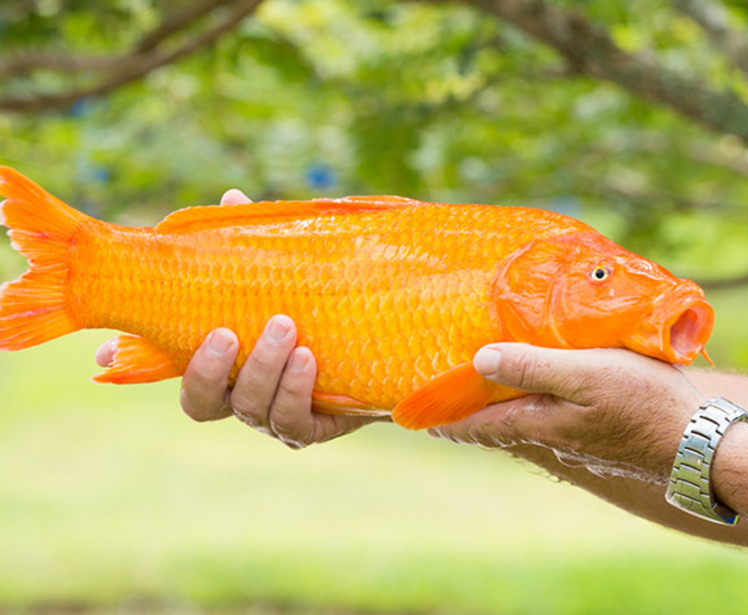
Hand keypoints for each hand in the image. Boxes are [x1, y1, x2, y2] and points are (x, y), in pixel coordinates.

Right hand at [95, 189, 381, 447]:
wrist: (388, 341)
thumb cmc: (325, 302)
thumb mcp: (291, 269)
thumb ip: (259, 243)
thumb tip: (233, 199)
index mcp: (224, 358)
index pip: (167, 365)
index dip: (132, 360)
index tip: (106, 348)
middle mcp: (241, 393)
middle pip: (201, 402)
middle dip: (206, 369)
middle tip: (227, 332)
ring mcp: (275, 415)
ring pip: (250, 408)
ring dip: (261, 369)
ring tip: (283, 327)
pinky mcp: (314, 426)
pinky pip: (294, 421)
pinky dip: (295, 389)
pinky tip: (306, 358)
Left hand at [431, 344, 701, 481]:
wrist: (702, 443)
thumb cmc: (643, 403)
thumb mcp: (584, 375)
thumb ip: (531, 366)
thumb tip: (478, 360)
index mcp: (537, 422)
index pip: (475, 425)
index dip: (444, 419)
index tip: (413, 414)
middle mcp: (550, 434)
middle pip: (495, 423)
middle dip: (466, 410)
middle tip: (443, 391)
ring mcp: (575, 436)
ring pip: (523, 417)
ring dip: (498, 403)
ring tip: (483, 381)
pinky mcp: (598, 430)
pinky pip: (551, 413)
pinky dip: (532, 399)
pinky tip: (541, 383)